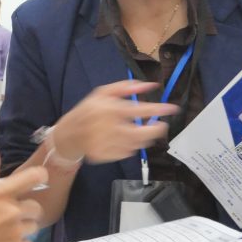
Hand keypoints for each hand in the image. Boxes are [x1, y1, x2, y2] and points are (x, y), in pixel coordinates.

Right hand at [0, 148, 46, 241]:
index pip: (34, 177)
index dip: (39, 176)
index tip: (36, 181)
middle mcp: (12, 210)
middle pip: (36, 206)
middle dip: (26, 209)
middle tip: (10, 215)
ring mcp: (16, 231)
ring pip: (33, 226)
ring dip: (23, 227)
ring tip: (4, 231)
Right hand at [52, 81, 177, 163]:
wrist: (69, 133)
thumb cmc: (88, 111)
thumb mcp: (102, 93)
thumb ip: (125, 87)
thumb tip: (149, 85)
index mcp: (110, 109)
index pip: (140, 110)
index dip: (159, 109)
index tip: (172, 108)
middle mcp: (109, 128)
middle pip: (142, 134)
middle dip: (156, 130)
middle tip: (160, 125)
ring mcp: (107, 144)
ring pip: (137, 144)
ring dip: (143, 138)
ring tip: (139, 130)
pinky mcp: (105, 155)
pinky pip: (127, 153)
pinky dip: (130, 146)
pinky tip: (124, 139)